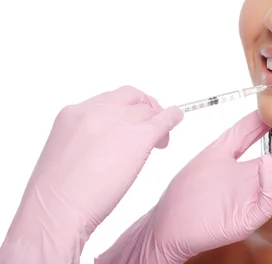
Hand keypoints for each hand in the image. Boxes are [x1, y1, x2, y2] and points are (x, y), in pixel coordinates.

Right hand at [0, 86, 182, 262]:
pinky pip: (164, 119)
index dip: (123, 109)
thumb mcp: (64, 154)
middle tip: (151, 123)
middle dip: (143, 107)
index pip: (107, 100)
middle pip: (130, 97)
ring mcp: (117, 122)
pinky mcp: (138, 137)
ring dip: (157, 121)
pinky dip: (173, 117)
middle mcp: (95, 111)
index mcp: (72, 114)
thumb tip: (108, 144)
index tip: (129, 121)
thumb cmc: (56, 197)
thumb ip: (85, 140)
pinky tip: (176, 119)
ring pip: (148, 111)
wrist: (56, 212)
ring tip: (160, 140)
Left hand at [96, 111, 271, 262]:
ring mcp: (257, 203)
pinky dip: (269, 179)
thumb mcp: (221, 150)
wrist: (167, 221)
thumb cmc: (191, 190)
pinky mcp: (248, 219)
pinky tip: (268, 161)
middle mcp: (264, 187)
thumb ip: (244, 132)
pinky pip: (266, 200)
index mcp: (260, 171)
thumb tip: (264, 109)